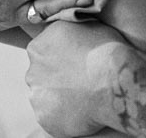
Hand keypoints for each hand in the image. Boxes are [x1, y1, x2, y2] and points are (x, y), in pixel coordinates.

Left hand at [26, 21, 129, 136]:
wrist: (113, 82)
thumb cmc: (106, 51)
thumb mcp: (86, 27)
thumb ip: (71, 31)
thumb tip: (74, 34)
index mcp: (38, 46)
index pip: (43, 53)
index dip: (61, 58)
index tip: (76, 64)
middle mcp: (32, 71)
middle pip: (41, 76)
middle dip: (57, 79)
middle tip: (80, 82)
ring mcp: (37, 96)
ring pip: (45, 99)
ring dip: (59, 99)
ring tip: (84, 99)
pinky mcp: (44, 118)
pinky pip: (53, 118)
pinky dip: (64, 117)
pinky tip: (82, 113)